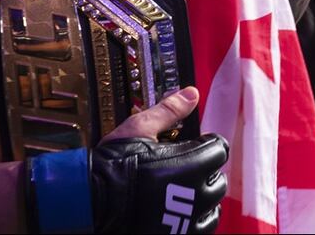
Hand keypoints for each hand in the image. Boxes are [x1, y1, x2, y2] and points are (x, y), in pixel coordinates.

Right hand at [93, 87, 227, 232]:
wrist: (95, 198)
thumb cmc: (116, 163)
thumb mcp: (140, 127)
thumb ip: (170, 111)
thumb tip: (190, 94)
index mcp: (193, 163)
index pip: (219, 149)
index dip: (205, 143)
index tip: (194, 143)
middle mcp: (197, 192)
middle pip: (218, 179)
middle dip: (205, 169)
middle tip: (185, 165)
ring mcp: (188, 217)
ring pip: (213, 207)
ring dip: (203, 196)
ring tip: (182, 190)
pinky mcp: (178, 233)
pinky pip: (200, 227)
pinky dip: (194, 218)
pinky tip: (178, 211)